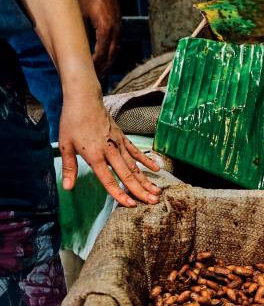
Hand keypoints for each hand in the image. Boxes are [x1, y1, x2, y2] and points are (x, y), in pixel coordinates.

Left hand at [59, 91, 160, 206]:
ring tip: (157, 192)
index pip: (109, 179)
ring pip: (135, 166)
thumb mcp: (65, 145)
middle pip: (127, 175)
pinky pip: (136, 152)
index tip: (131, 205)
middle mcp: (110, 151)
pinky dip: (147, 161)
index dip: (119, 194)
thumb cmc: (72, 122)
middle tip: (153, 202)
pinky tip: (157, 169)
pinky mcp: (123, 138)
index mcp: (95, 155)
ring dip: (146, 180)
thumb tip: (68, 188)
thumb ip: (69, 168)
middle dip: (140, 190)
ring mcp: (119, 144)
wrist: (84, 99)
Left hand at [77, 0, 120, 75]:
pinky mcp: (119, 31)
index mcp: (105, 30)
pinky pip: (115, 48)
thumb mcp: (80, 15)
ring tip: (100, 74)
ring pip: (114, 54)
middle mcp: (114, 33)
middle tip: (94, 79)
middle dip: (102, 69)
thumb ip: (81, 32)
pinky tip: (105, 61)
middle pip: (110, 57)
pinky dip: (110, 56)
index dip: (95, 65)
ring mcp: (118, 32)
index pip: (101, 54)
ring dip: (107, 64)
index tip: (88, 73)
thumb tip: (77, 49)